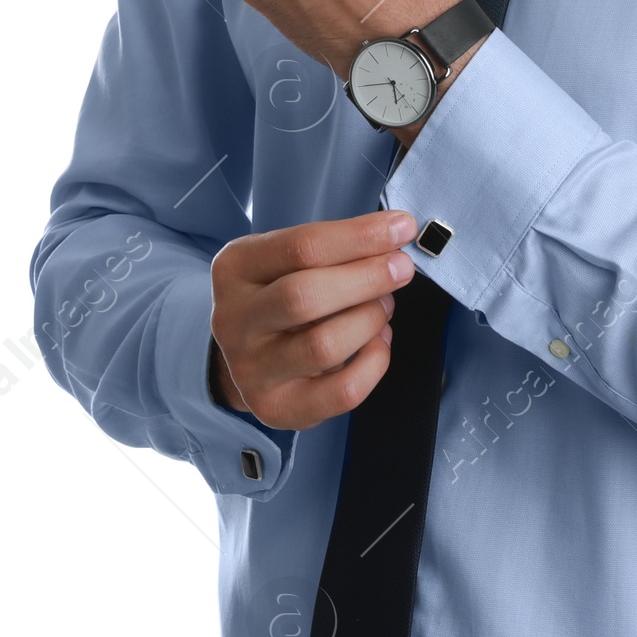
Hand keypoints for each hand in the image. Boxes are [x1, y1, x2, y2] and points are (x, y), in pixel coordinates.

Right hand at [208, 209, 418, 428]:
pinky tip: (378, 342)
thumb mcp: (285, 259)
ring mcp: (251, 369)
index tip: (402, 228)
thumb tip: (395, 236)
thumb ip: (332, 248)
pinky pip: (341, 392)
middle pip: (306, 296)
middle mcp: (234, 320)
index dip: (360, 236)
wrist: (244, 352)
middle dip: (367, 279)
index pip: (302, 247)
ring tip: (384, 306)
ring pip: (324, 346)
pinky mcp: (276, 408)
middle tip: (401, 268)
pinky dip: (374, 363)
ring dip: (370, 320)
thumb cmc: (278, 293)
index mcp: (236, 269)